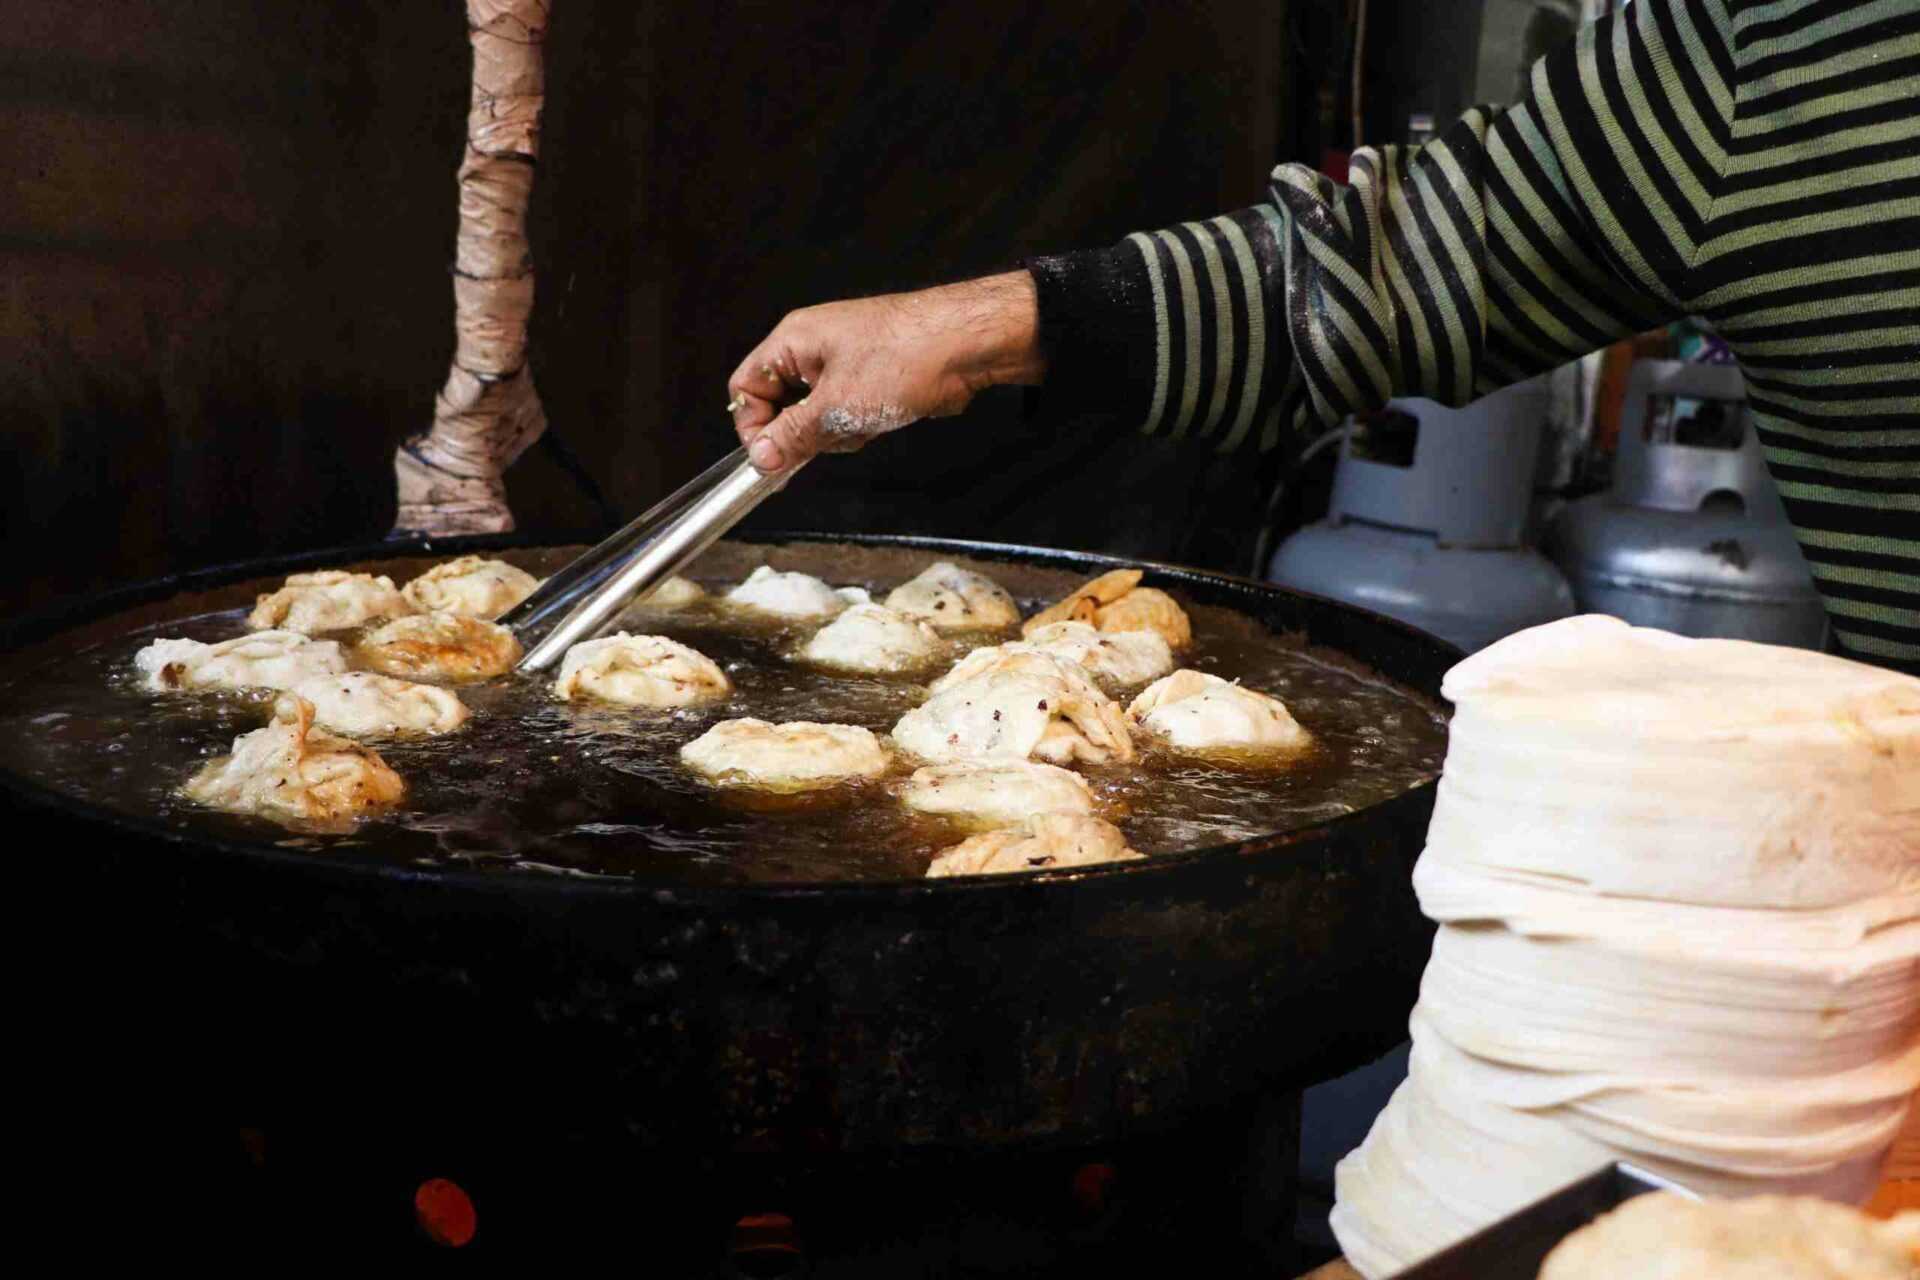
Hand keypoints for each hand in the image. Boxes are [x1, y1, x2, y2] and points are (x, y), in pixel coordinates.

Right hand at [727, 271, 1044, 471]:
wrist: (968, 345)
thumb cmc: (907, 355)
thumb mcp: (839, 406)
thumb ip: (793, 435)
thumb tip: (761, 458)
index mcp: (794, 341)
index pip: (746, 387)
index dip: (752, 426)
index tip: (768, 458)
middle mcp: (814, 347)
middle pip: (780, 404)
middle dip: (801, 432)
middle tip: (826, 441)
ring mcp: (845, 362)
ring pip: (816, 414)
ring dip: (835, 432)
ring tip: (865, 423)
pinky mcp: (871, 378)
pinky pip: (847, 412)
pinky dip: (859, 425)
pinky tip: (882, 420)